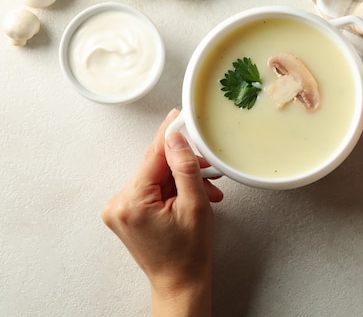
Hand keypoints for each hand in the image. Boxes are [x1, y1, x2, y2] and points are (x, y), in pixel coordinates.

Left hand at [101, 109, 222, 316]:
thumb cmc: (189, 253)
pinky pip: (151, 188)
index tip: (179, 116)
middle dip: (185, 167)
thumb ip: (185, 167)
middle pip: (156, 167)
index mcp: (132, 202)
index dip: (170, 134)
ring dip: (182, 180)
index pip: (153, 155)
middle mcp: (118, 204)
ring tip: (206, 192)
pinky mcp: (125, 213)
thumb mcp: (195, 205)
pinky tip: (190, 197)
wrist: (179, 282)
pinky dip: (172, 189)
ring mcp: (119, 209)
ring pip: (156, 177)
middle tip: (209, 172)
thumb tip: (175, 138)